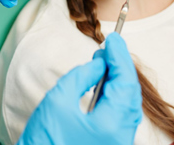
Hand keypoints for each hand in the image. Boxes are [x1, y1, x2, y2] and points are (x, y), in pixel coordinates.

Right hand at [18, 33, 141, 144]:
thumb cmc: (43, 141)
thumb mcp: (58, 101)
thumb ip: (81, 77)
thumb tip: (99, 65)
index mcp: (112, 126)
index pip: (124, 82)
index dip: (120, 57)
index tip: (113, 38)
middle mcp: (121, 137)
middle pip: (131, 95)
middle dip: (122, 68)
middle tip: (109, 48)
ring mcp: (118, 144)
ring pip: (128, 107)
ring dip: (119, 82)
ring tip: (105, 62)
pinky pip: (120, 118)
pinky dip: (115, 97)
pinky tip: (104, 85)